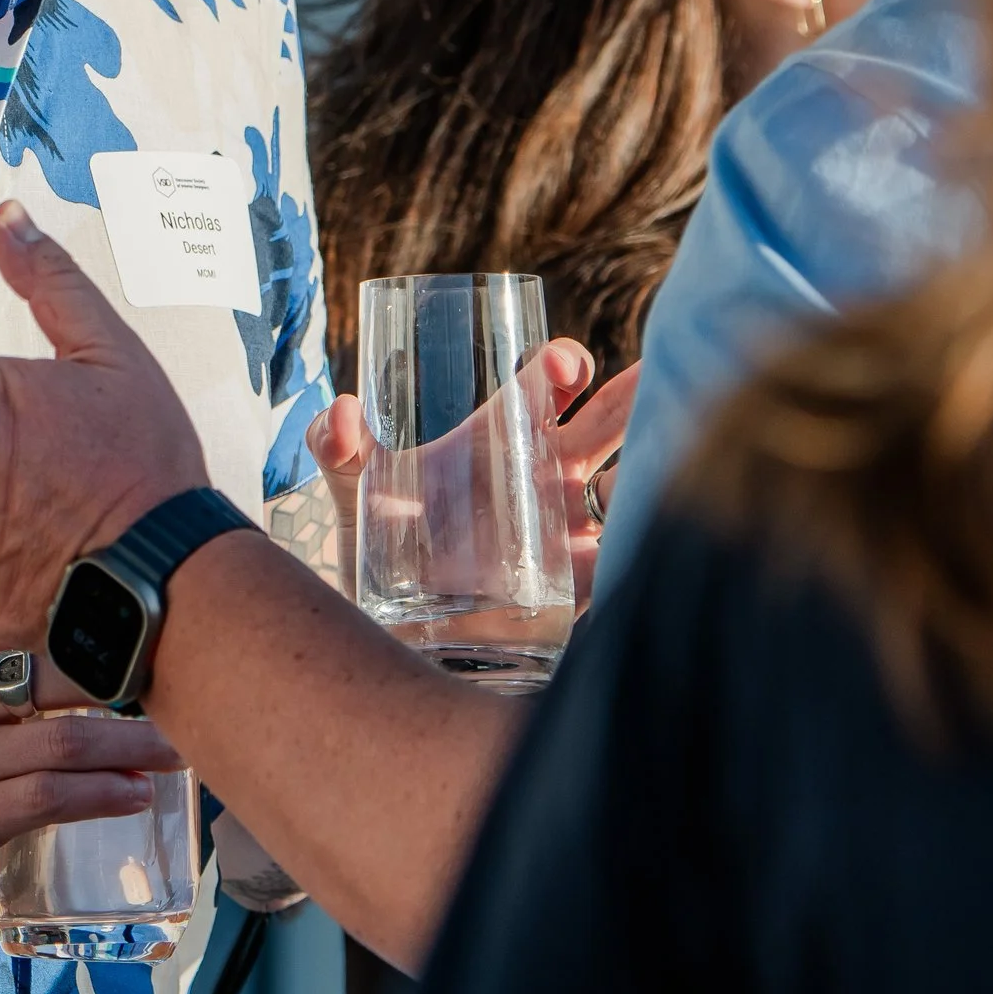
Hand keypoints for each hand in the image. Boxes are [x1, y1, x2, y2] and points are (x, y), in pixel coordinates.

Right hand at [0, 612, 178, 891]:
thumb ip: (3, 658)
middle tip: (200, 684)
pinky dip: (102, 793)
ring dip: (138, 746)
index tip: (180, 620)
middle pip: (69, 671)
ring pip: (68, 739)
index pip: (48, 619)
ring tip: (186, 750)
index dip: (117, 620)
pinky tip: (137, 795)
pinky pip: (49, 797)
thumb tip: (101, 654)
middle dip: (141, 680)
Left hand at [307, 347, 637, 613]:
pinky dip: (640, 557)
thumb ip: (336, 448)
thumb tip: (340, 410)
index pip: (551, 383)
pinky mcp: (575, 591)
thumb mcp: (353, 494)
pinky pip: (624, 569)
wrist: (389, 630)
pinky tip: (655, 548)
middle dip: (634, 398)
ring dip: (647, 477)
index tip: (564, 367)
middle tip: (655, 378)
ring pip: (630, 492)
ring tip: (656, 469)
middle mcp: (548, 478)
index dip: (564, 364)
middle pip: (610, 426)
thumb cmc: (378, 547)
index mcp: (504, 438)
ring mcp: (568, 533)